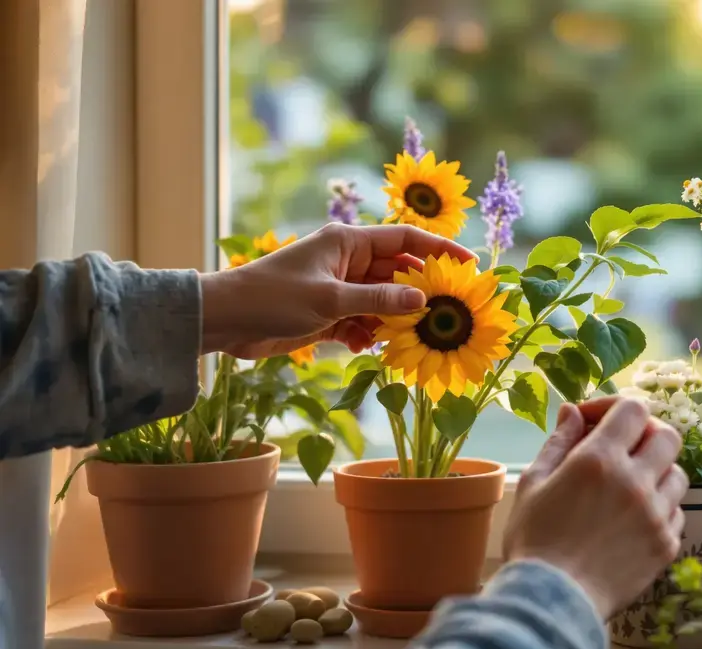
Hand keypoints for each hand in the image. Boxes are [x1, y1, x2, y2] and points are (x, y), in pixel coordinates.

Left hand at [198, 222, 474, 357]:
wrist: (224, 320)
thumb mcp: (330, 300)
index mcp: (349, 243)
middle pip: (398, 273)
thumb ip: (379, 302)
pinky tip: (366, 348)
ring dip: (394, 321)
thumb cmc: (272, 297)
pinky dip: (369, 335)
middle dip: (419, 294)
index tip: (468, 264)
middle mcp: (348, 262)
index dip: (440, 248)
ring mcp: (340, 289)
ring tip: (406, 339)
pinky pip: (363, 322)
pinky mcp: (329, 314)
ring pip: (383, 302)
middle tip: (446, 313)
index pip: (406, 239)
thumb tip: (422, 302)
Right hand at [502, 397, 688, 618]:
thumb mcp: (533, 483)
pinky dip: (659, 508)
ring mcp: (656, 515)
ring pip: (677, 474)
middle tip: (621, 449)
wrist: (552, 602)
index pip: (633, 409)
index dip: (615, 408)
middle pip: (667, 435)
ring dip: (656, 472)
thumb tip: (572, 411)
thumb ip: (558, 442)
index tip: (595, 421)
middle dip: (644, 435)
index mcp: (599, 460)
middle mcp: (635, 482)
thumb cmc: (534, 541)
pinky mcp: (666, 544)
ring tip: (629, 486)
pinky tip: (633, 519)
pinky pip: (676, 512)